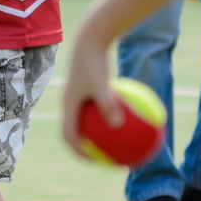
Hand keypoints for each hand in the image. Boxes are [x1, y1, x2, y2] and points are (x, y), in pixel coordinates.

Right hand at [60, 40, 120, 159]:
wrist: (90, 39)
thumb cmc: (94, 61)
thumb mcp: (101, 84)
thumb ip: (107, 104)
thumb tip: (117, 125)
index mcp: (68, 105)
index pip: (68, 135)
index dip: (78, 151)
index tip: (94, 162)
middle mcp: (71, 102)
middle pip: (76, 130)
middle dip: (88, 147)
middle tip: (106, 158)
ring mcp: (80, 95)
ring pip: (89, 120)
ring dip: (100, 133)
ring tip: (119, 143)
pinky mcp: (90, 88)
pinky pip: (100, 107)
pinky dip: (111, 115)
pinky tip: (132, 118)